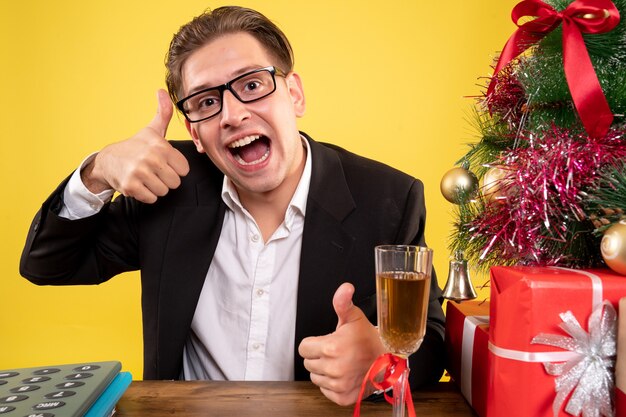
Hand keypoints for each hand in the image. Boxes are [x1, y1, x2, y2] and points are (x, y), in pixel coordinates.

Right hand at [81, 89, 189, 202]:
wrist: (108, 161)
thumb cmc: (135, 146)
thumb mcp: (152, 130)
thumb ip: (163, 113)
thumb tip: (162, 91)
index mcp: (161, 146)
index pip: (184, 170)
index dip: (175, 168)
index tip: (164, 163)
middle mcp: (151, 159)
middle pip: (175, 183)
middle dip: (166, 179)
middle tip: (153, 171)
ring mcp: (140, 173)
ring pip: (164, 192)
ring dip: (156, 187)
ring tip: (146, 177)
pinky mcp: (131, 186)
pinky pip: (152, 199)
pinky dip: (146, 195)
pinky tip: (139, 184)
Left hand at [298, 283, 385, 405]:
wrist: (388, 361)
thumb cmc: (369, 339)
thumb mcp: (355, 317)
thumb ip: (343, 302)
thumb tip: (345, 288)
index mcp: (332, 348)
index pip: (304, 348)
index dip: (314, 342)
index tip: (327, 341)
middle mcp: (333, 368)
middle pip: (308, 362)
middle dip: (319, 355)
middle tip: (336, 351)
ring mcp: (338, 385)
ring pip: (315, 377)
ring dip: (324, 370)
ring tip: (341, 362)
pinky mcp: (342, 396)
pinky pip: (325, 390)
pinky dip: (331, 384)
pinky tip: (344, 374)